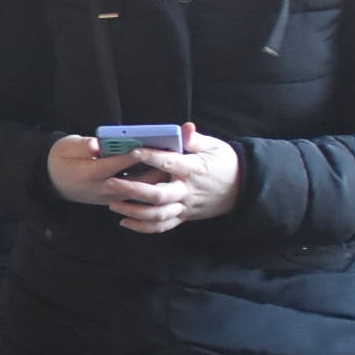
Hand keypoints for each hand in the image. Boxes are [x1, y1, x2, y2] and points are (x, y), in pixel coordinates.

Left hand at [52, 125, 239, 233]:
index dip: (151, 157)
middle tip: (111, 181)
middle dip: (133, 189)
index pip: (170, 163)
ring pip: (158, 214)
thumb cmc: (223, 162)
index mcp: (194, 169)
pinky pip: (163, 226)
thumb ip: (195, 139)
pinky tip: (124, 221)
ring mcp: (186, 206)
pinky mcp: (184, 217)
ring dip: (134, 211)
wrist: (243, 187)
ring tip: (112, 203)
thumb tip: (184, 127)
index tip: (133, 151)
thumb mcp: (213, 147)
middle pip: (158, 194)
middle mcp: (188, 190)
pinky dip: (143, 227)